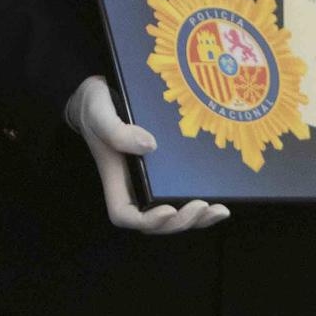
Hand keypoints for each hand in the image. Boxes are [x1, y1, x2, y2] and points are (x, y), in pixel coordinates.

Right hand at [65, 76, 228, 234]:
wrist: (103, 94)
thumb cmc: (95, 106)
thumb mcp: (98, 112)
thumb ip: (116, 131)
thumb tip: (150, 145)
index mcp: (115, 179)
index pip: (125, 214)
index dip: (146, 220)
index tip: (166, 209)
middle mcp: (134, 186)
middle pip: (155, 221)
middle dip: (179, 221)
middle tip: (202, 206)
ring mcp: (151, 181)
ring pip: (173, 214)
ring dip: (196, 219)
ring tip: (218, 211)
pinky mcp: (167, 171)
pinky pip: (182, 195)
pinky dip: (201, 205)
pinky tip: (220, 202)